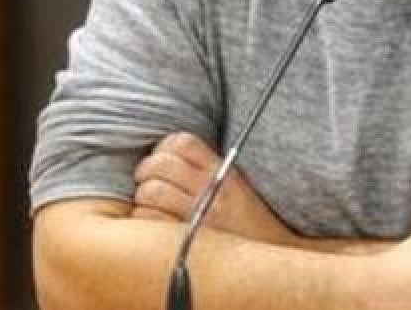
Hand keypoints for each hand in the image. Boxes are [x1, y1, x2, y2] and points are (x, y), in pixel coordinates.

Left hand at [130, 132, 298, 247]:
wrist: (268, 267)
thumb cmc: (247, 228)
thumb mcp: (236, 189)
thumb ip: (207, 171)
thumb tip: (166, 159)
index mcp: (223, 172)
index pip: (182, 142)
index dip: (162, 149)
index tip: (159, 162)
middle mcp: (213, 190)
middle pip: (160, 164)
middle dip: (145, 172)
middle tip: (145, 184)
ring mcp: (201, 215)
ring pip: (151, 191)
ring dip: (143, 198)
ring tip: (149, 207)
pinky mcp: (189, 240)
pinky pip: (150, 220)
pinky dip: (144, 220)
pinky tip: (153, 227)